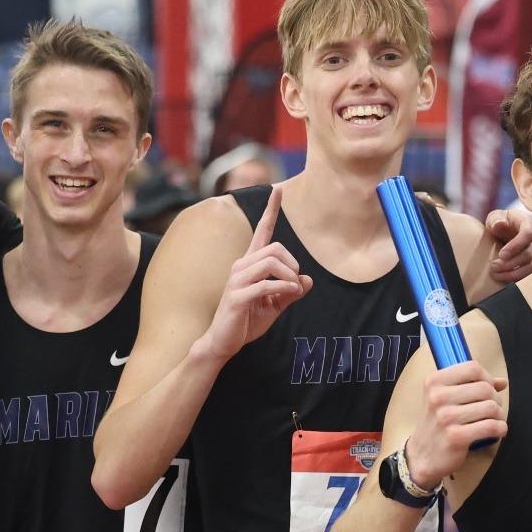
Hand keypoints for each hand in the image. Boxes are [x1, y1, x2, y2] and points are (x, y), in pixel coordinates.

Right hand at [194, 185, 311, 360]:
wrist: (223, 341)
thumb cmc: (246, 321)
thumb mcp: (274, 305)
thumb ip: (290, 291)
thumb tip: (308, 280)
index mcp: (250, 265)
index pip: (261, 231)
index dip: (270, 210)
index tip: (277, 189)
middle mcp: (241, 267)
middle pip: (274, 248)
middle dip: (292, 263)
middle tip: (296, 282)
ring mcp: (237, 280)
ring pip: (270, 262)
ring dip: (289, 275)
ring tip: (293, 290)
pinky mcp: (237, 296)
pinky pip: (266, 284)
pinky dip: (284, 287)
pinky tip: (290, 293)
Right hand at [405, 360, 507, 487]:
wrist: (421, 457)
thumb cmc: (436, 425)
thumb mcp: (445, 400)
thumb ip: (471, 386)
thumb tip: (502, 381)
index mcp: (434, 382)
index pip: (472, 368)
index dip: (487, 377)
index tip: (488, 389)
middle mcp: (438, 397)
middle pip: (485, 388)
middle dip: (496, 398)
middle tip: (492, 409)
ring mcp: (446, 417)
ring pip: (490, 407)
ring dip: (499, 415)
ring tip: (494, 420)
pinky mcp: (456, 437)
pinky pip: (490, 426)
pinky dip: (500, 428)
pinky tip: (497, 431)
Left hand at [484, 207, 531, 283]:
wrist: (509, 230)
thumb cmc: (501, 223)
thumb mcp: (494, 217)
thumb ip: (495, 220)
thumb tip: (499, 224)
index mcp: (529, 221)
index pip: (528, 234)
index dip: (515, 246)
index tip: (501, 255)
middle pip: (530, 253)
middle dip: (510, 263)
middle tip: (493, 267)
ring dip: (514, 273)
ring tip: (497, 274)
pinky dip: (519, 277)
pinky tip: (506, 277)